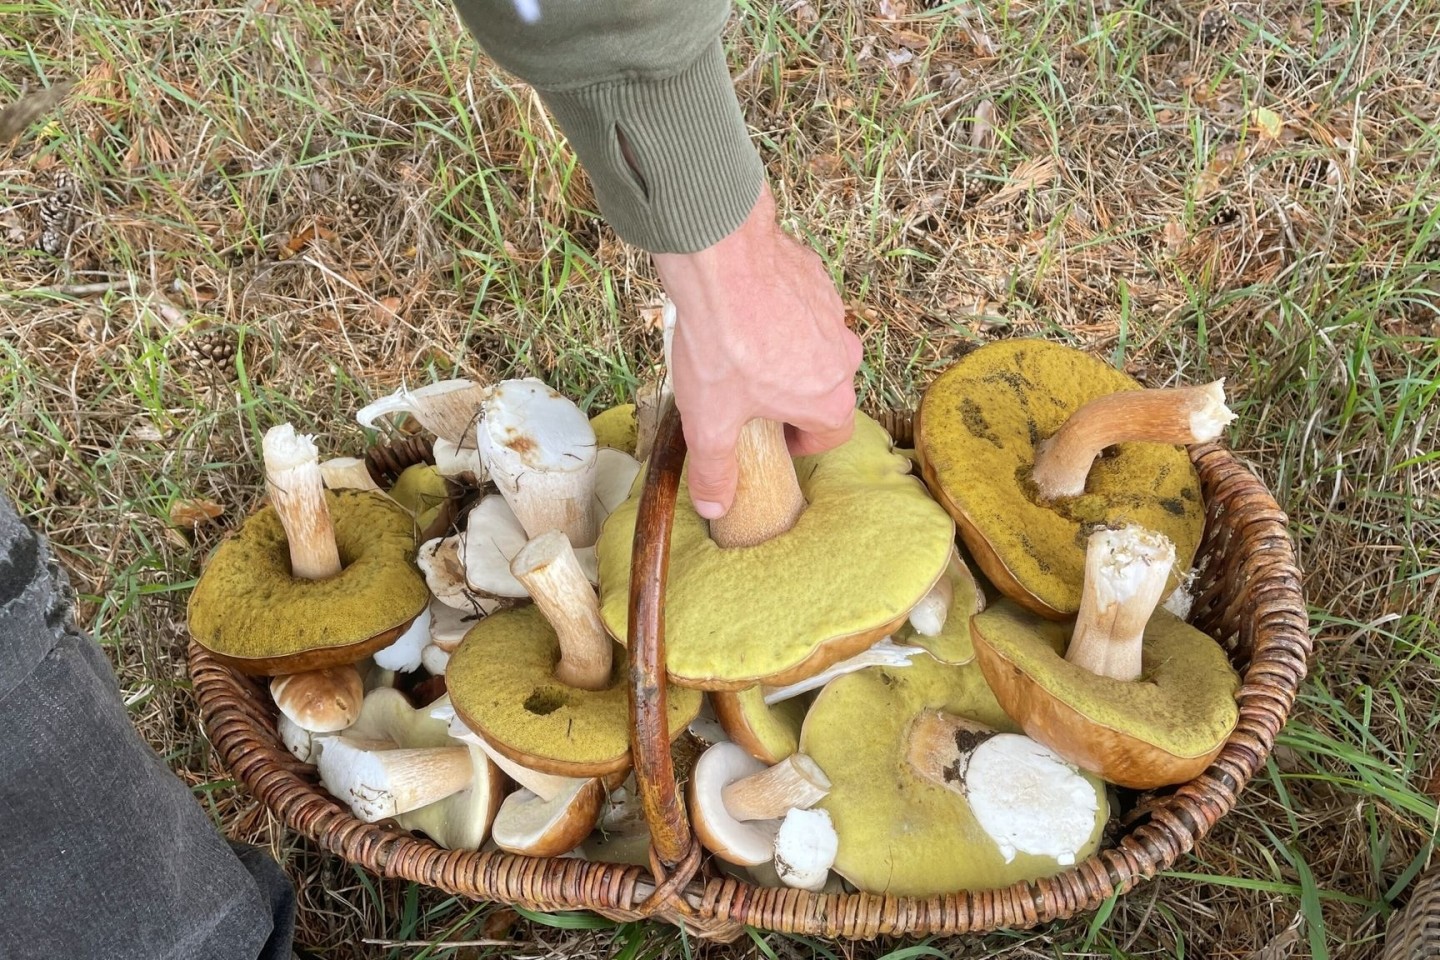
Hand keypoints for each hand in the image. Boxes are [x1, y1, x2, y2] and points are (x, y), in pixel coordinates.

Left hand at [652, 184, 862, 519]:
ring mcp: (834, 314)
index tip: (776, 439)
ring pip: (815, 346)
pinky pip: (803, 306)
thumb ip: (715, 470)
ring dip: (787, 353)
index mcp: (829, 399)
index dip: (802, 442)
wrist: (721, 259)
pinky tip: (743, 310)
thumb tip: (716, 506)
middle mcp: (844, 356)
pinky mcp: (817, 277)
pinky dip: (780, 313)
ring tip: (740, 349)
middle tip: (748, 394)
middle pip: (824, 389)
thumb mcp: (709, 422)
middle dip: (790, 396)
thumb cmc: (722, 343)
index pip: (832, 434)